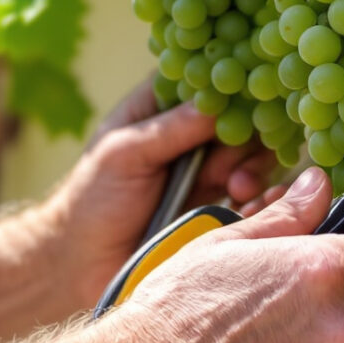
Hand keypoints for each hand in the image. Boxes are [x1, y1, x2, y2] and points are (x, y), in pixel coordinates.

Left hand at [41, 78, 282, 309]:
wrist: (87, 265)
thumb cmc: (93, 199)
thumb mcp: (125, 154)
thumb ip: (170, 129)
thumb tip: (218, 103)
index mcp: (160, 104)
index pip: (205, 77)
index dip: (229, 85)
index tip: (243, 105)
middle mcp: (188, 128)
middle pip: (238, 112)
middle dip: (245, 134)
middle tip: (230, 165)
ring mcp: (205, 163)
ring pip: (250, 149)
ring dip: (252, 165)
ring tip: (237, 188)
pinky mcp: (216, 198)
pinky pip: (251, 186)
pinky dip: (256, 191)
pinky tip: (244, 202)